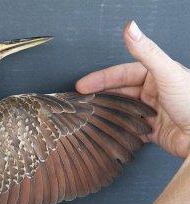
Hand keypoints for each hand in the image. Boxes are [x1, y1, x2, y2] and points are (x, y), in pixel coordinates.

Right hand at [76, 21, 189, 157]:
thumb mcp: (167, 73)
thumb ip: (146, 51)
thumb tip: (131, 28)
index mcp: (156, 75)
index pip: (121, 74)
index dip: (101, 78)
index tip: (83, 85)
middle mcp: (152, 92)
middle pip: (118, 92)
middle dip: (100, 96)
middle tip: (82, 101)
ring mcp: (150, 111)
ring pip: (120, 109)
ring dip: (107, 111)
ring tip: (91, 115)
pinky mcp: (150, 130)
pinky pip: (128, 127)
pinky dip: (116, 128)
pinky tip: (107, 128)